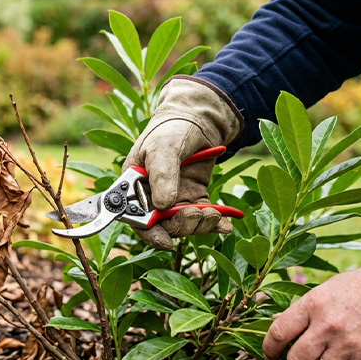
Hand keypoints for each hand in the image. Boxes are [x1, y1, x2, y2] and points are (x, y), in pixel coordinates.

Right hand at [123, 76, 242, 249]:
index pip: (135, 217)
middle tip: (197, 215)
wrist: (198, 119)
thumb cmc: (171, 129)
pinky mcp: (195, 197)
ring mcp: (174, 199)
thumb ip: (161, 175)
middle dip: (181, 226)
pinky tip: (225, 224)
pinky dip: (215, 223)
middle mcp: (152, 197)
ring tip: (214, 214)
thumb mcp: (163, 148)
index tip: (165, 241)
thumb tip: (162, 206)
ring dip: (200, 224)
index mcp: (135, 186)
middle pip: (162, 226)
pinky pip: (203, 217)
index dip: (149, 233)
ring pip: (184, 224)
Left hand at [262, 264, 360, 359]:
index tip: (269, 355)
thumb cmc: (360, 287)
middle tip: (301, 358)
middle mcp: (326, 326)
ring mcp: (347, 344)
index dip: (269, 348)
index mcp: (312, 305)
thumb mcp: (325, 289)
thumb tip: (279, 327)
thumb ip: (303, 309)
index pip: (278, 333)